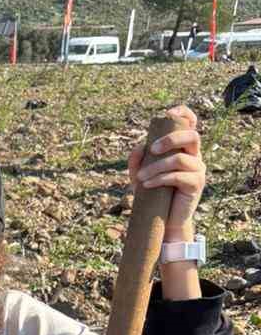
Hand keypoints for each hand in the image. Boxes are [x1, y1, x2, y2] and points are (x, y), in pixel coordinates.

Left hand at [127, 103, 204, 235]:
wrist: (165, 221)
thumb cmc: (153, 195)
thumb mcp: (140, 175)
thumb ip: (137, 161)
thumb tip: (139, 146)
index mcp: (184, 148)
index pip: (191, 123)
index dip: (183, 113)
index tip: (167, 114)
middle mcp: (195, 156)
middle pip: (192, 136)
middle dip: (170, 139)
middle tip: (152, 150)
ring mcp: (198, 170)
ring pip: (180, 159)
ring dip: (156, 167)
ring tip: (139, 178)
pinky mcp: (196, 184)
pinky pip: (178, 176)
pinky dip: (160, 179)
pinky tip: (147, 184)